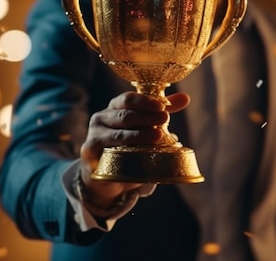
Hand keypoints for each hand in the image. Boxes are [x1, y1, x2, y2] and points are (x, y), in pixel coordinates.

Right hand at [79, 91, 189, 210]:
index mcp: (114, 108)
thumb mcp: (144, 128)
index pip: (128, 99)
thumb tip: (185, 98)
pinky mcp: (90, 154)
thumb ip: (160, 112)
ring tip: (157, 136)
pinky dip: (125, 154)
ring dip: (139, 135)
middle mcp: (101, 118)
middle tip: (164, 120)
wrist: (105, 176)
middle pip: (124, 115)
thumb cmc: (126, 147)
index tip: (162, 107)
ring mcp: (94, 136)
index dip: (145, 102)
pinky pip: (109, 153)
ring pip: (118, 135)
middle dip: (146, 117)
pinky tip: (138, 155)